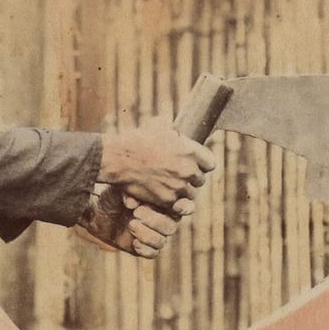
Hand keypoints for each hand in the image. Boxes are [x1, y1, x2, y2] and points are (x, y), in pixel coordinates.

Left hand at [75, 187, 193, 258]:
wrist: (99, 212)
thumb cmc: (114, 195)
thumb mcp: (122, 188)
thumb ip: (131, 191)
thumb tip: (133, 203)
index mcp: (166, 203)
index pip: (185, 205)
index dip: (185, 207)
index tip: (176, 206)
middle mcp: (165, 220)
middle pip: (172, 226)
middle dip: (155, 220)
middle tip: (137, 212)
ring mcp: (156, 235)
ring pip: (163, 240)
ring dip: (147, 234)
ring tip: (131, 224)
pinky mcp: (145, 248)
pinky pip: (153, 253)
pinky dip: (145, 248)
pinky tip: (134, 242)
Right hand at [99, 120, 215, 207]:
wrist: (117, 158)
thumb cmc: (136, 139)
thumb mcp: (158, 125)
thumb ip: (172, 128)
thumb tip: (175, 128)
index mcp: (190, 151)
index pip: (211, 163)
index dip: (203, 164)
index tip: (196, 164)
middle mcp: (187, 170)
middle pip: (200, 180)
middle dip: (192, 178)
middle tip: (180, 175)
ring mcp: (177, 187)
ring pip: (189, 195)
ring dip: (182, 191)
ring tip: (171, 186)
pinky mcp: (166, 200)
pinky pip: (175, 204)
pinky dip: (170, 201)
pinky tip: (161, 193)